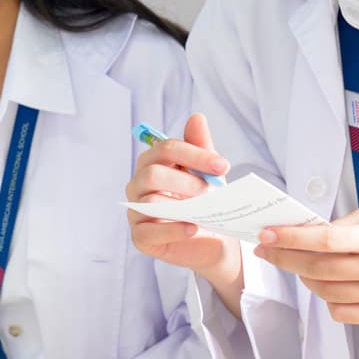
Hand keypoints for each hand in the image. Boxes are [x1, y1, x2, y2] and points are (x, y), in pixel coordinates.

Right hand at [126, 113, 241, 293]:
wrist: (212, 240)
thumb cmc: (204, 202)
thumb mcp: (206, 172)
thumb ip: (200, 146)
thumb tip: (197, 117)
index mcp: (152, 163)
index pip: (165, 149)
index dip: (194, 154)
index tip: (222, 165)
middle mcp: (138, 185)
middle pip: (152, 174)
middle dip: (186, 180)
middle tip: (210, 189)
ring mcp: (136, 212)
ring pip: (151, 201)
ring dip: (182, 205)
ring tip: (204, 210)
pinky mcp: (140, 238)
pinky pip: (150, 231)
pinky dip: (173, 229)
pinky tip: (193, 228)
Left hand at [254, 209, 358, 324]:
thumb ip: (342, 226)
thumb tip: (301, 234)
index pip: (325, 241)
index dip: (291, 239)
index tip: (266, 235)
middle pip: (319, 268)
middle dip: (285, 258)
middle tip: (266, 250)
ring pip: (325, 291)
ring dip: (304, 278)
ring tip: (299, 265)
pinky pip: (340, 311)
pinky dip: (326, 299)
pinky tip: (325, 285)